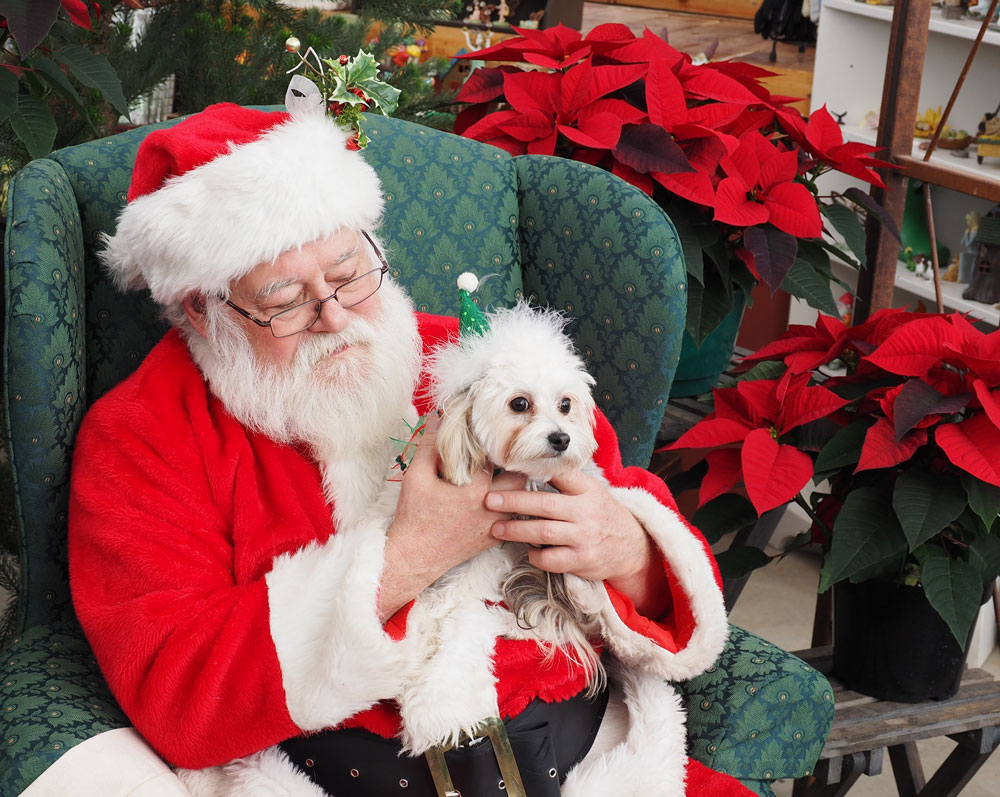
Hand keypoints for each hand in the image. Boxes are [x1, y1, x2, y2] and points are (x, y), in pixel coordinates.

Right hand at [378, 415, 522, 620]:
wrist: (414, 557)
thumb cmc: (414, 517)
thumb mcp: (416, 477)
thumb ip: (428, 445)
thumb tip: (436, 418)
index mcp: (475, 489)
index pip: (498, 458)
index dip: (497, 445)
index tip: (495, 436)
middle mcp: (491, 508)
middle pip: (520, 479)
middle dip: (516, 466)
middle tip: (508, 455)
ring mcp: (494, 526)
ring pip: (520, 501)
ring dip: (515, 488)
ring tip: (507, 475)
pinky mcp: (492, 539)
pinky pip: (513, 520)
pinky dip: (510, 508)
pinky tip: (501, 499)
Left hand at [486, 470, 669, 617]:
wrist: (630, 547)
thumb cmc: (601, 515)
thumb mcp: (591, 491)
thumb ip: (566, 482)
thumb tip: (528, 468)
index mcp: (587, 490)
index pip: (561, 475)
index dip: (536, 471)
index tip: (510, 469)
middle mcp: (586, 512)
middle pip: (544, 504)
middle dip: (514, 502)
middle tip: (490, 501)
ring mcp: (584, 537)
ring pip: (544, 532)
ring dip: (516, 531)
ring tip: (496, 528)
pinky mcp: (581, 560)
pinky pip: (551, 559)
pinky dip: (535, 555)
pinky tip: (528, 550)